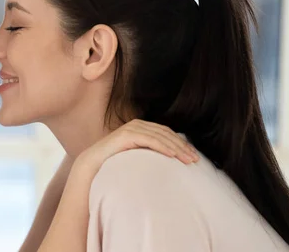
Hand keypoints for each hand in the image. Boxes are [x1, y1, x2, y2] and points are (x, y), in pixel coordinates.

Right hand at [74, 119, 198, 174]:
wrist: (93, 165)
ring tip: (188, 160)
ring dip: (177, 148)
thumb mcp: (136, 157)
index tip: (193, 157)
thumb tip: (170, 161)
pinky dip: (163, 147)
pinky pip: (150, 140)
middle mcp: (138, 124)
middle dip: (183, 147)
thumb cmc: (114, 163)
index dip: (182, 145)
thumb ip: (149, 154)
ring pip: (161, 136)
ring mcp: (133, 128)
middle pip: (167, 134)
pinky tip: (173, 156)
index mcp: (142, 128)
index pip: (167, 134)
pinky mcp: (128, 134)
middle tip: (195, 160)